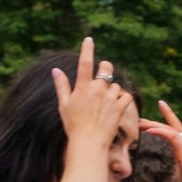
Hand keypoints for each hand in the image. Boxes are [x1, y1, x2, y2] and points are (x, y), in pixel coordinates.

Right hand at [50, 36, 136, 154]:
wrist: (88, 142)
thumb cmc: (73, 125)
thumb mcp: (64, 105)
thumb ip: (61, 86)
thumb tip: (55, 70)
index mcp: (82, 87)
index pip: (85, 63)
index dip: (87, 49)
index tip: (89, 39)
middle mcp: (97, 89)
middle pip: (106, 67)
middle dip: (105, 68)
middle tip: (102, 76)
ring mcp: (110, 97)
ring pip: (116, 85)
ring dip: (112, 90)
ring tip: (105, 104)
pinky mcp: (120, 107)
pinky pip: (126, 95)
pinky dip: (123, 99)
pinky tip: (116, 106)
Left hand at [138, 97, 181, 181]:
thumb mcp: (180, 173)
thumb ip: (176, 166)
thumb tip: (170, 171)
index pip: (175, 128)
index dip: (168, 115)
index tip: (161, 104)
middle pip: (169, 126)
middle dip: (154, 121)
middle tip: (139, 118)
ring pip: (169, 129)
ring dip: (153, 125)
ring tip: (140, 123)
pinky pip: (171, 136)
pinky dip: (160, 131)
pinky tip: (149, 130)